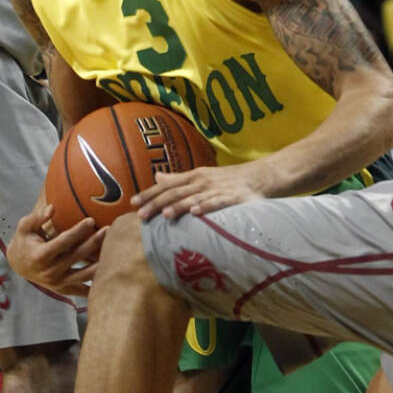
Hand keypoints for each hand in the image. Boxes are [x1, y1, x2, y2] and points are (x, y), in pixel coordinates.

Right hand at [7, 203, 104, 296]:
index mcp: (41, 255)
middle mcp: (50, 271)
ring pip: (84, 274)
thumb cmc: (24, 241)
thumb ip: (37, 218)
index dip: (78, 231)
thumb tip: (52, 208)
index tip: (91, 220)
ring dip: (100, 263)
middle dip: (94, 242)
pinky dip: (96, 287)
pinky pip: (82, 290)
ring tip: (116, 251)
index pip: (63, 241)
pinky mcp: (62, 289)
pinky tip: (111, 278)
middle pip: (77, 256)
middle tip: (109, 230)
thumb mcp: (24, 227)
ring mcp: (57, 283)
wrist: (17, 265)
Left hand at [132, 162, 267, 219]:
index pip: (167, 185)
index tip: (132, 203)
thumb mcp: (201, 177)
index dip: (150, 194)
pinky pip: (217, 203)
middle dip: (157, 203)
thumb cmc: (227, 180)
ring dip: (178, 206)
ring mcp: (217, 189)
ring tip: (164, 215)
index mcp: (194, 176)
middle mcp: (202, 182)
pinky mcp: (232, 198)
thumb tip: (157, 178)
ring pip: (194, 198)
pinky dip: (206, 207)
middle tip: (141, 215)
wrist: (259, 177)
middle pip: (176, 193)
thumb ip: (179, 179)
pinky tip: (196, 213)